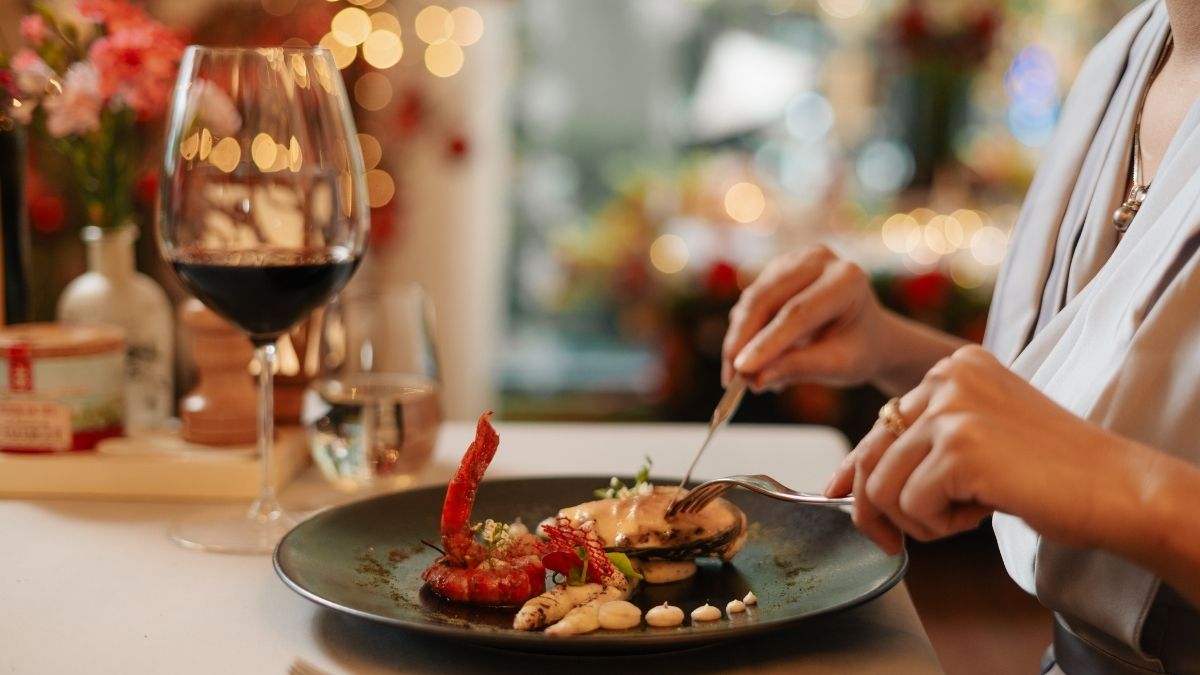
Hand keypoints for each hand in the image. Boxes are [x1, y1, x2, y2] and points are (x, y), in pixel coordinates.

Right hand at [722, 246, 891, 391]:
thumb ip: (798, 368)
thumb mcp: (838, 365)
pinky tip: (752, 357)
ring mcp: (795, 260)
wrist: (867, 333)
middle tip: (731, 379)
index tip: (742, 371)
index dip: (767, 343)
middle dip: (742, 341)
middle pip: (766, 300)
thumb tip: (755, 379)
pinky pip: (749, 302)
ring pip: (752, 301)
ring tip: (744, 378)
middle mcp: (819, 259)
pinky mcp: (776, 269)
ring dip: (739, 340)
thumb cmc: (858, 349)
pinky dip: (743, 332)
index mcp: (847, 279)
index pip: (798, 313)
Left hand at [825, 345, 1153, 555]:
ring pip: (882, 486)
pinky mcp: (958, 448)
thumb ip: (922, 445)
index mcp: (952, 367)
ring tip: (967, 513)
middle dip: (873, 508)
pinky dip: (941, 525)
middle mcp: (945, 378)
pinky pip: (910, 506)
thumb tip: (849, 480)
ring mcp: (951, 410)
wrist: (1117, 487)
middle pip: (870, 453)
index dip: (854, 468)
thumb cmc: (1051, 472)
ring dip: (920, 519)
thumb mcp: (978, 439)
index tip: (837, 494)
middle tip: (891, 541)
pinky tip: (983, 511)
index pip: (881, 423)